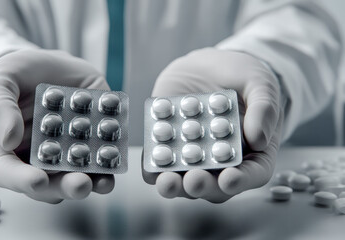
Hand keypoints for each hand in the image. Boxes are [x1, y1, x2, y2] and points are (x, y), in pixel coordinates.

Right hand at [0, 49, 113, 202]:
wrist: (48, 66)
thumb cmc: (15, 77)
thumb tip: (8, 139)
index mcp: (5, 149)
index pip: (6, 172)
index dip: (21, 180)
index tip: (37, 180)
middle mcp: (35, 159)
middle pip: (46, 183)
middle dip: (64, 187)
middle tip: (79, 185)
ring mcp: (64, 154)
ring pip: (75, 177)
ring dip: (91, 182)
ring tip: (103, 181)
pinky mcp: (89, 143)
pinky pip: (100, 158)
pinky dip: (110, 160)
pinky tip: (115, 155)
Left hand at [142, 48, 283, 202]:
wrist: (209, 65)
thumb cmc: (242, 77)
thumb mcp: (259, 84)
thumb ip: (264, 108)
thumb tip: (258, 139)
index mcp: (252, 151)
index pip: (252, 174)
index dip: (241, 181)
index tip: (229, 180)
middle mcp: (222, 161)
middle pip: (215, 186)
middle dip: (202, 186)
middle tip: (194, 181)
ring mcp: (194, 156)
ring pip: (184, 181)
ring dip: (174, 184)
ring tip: (166, 180)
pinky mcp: (169, 145)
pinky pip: (158, 162)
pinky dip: (153, 163)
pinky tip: (151, 156)